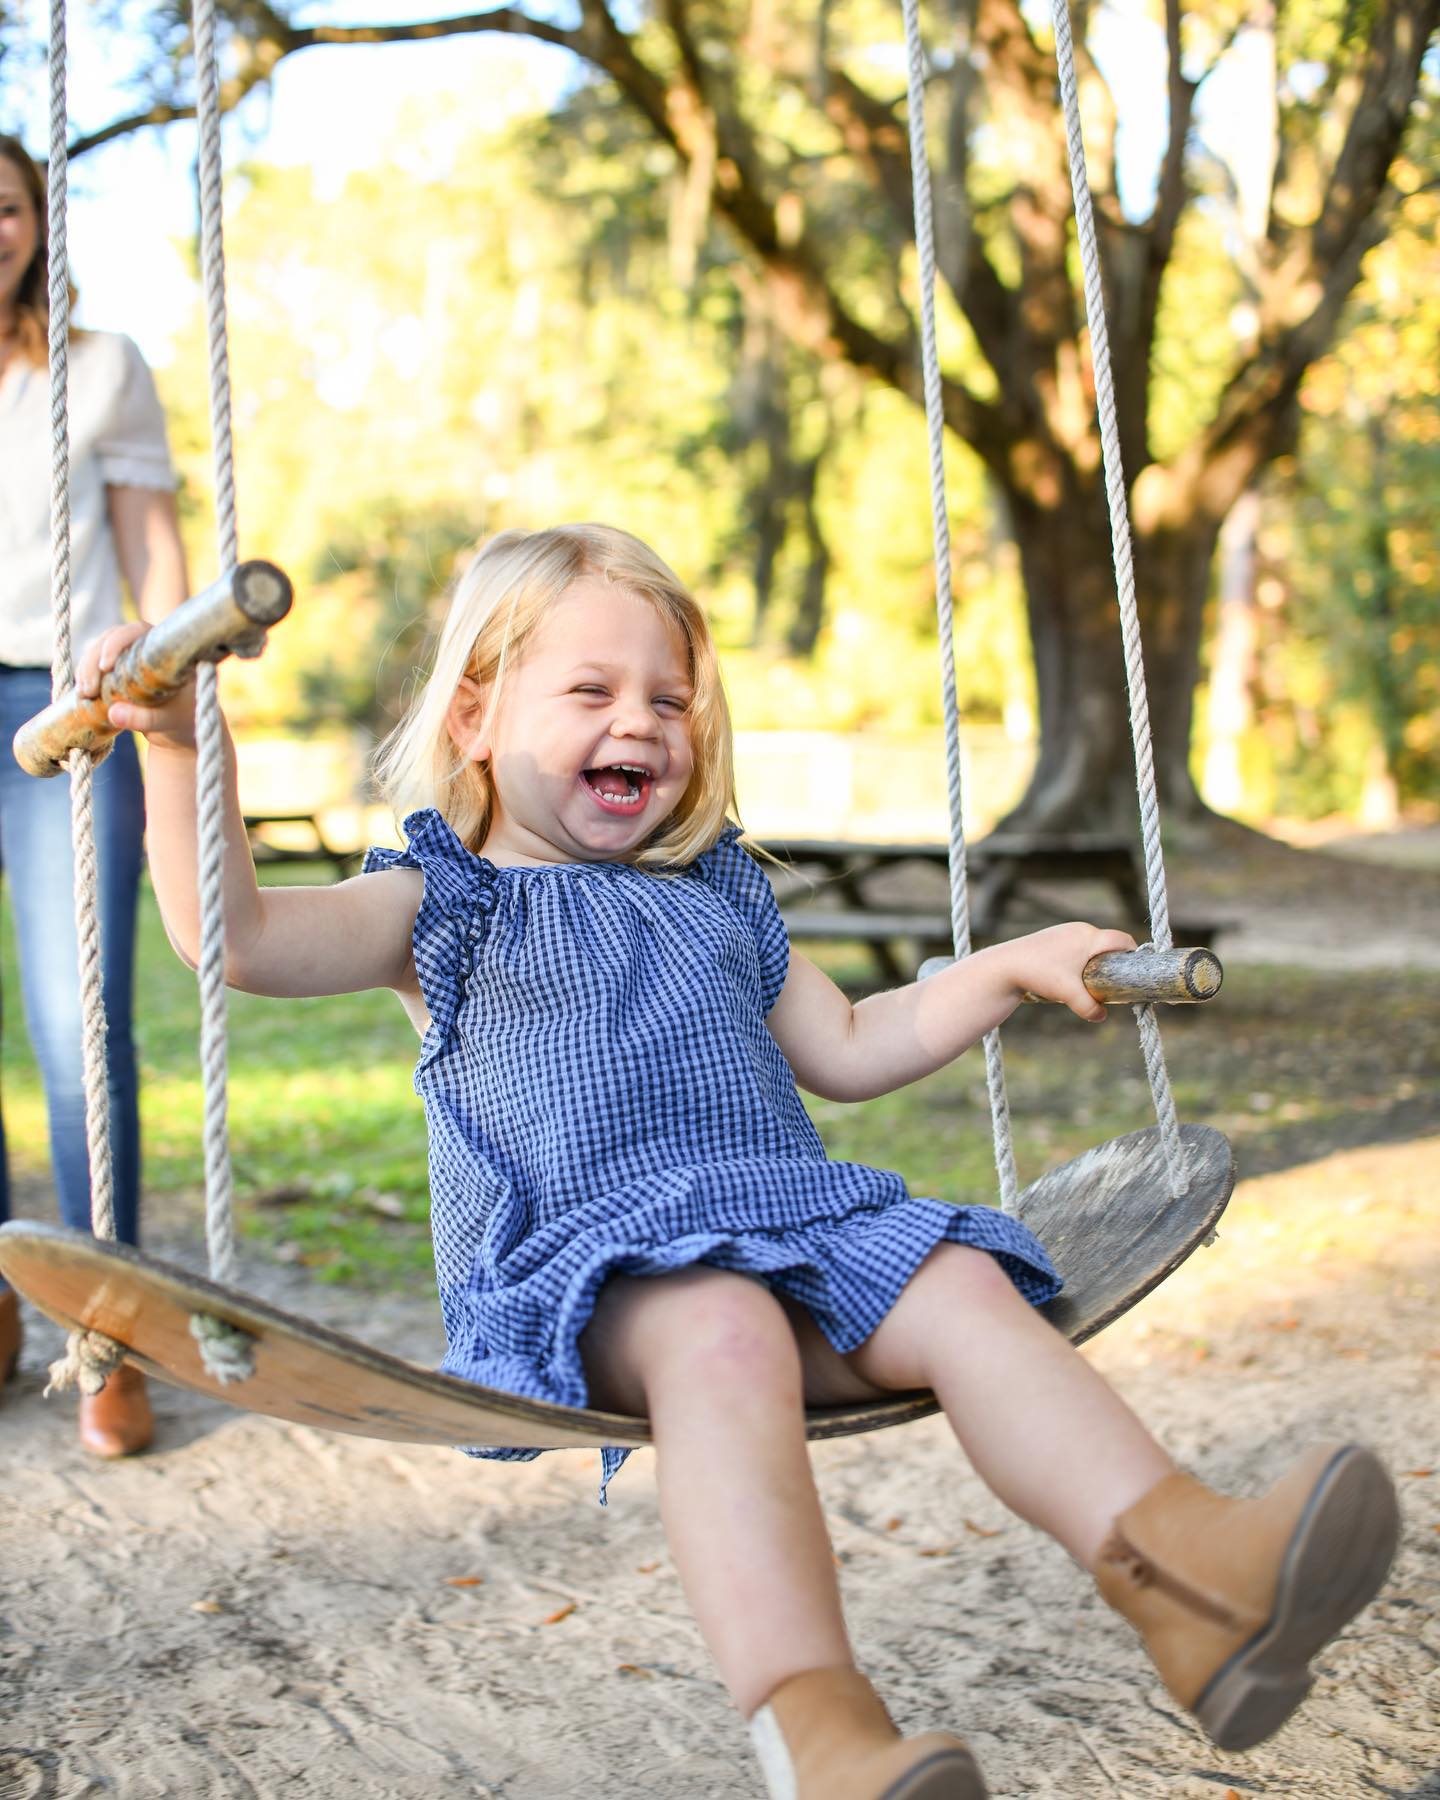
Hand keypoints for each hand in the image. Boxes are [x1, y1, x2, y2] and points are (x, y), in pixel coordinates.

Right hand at [76, 622, 197, 751]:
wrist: (179, 725)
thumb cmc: (183, 717)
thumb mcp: (169, 720)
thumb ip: (145, 718)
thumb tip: (113, 714)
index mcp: (164, 645)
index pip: (136, 630)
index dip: (116, 643)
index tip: (104, 667)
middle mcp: (144, 643)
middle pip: (110, 638)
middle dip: (93, 662)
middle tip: (88, 691)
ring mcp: (127, 653)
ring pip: (98, 649)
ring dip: (85, 669)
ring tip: (83, 695)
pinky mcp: (115, 667)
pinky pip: (94, 664)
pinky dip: (85, 676)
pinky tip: (82, 694)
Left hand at [1004, 922, 1137, 1021]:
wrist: (1004, 966)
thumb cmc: (1038, 974)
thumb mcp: (1068, 993)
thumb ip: (1089, 1006)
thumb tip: (1101, 1016)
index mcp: (1088, 936)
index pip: (1122, 940)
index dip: (1133, 953)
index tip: (1137, 970)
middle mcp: (1078, 929)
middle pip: (1107, 944)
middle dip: (1114, 962)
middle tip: (1117, 982)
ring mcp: (1064, 932)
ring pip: (1090, 947)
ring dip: (1095, 962)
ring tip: (1093, 983)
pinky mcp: (1052, 939)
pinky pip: (1075, 948)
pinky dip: (1079, 961)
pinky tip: (1072, 976)